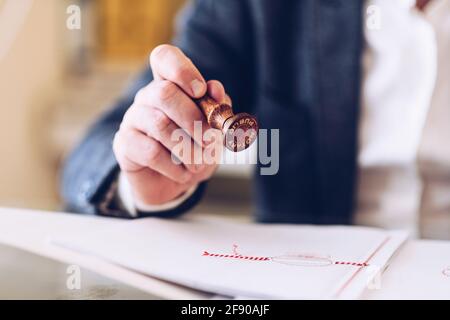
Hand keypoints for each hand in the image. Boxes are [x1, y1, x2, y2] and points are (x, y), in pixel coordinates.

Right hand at [113, 44, 229, 205]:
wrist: (173, 184)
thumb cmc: (195, 150)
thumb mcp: (213, 130)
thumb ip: (217, 108)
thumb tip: (216, 88)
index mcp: (170, 85)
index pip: (164, 57)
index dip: (181, 69)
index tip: (200, 91)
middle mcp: (147, 97)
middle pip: (165, 93)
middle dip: (194, 120)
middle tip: (210, 141)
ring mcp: (132, 119)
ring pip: (160, 124)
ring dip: (188, 148)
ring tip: (200, 163)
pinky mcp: (124, 144)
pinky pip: (151, 152)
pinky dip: (175, 166)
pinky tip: (184, 173)